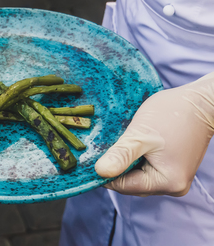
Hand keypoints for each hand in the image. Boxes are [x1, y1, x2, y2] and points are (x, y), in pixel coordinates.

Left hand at [95, 72, 213, 195]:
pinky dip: (135, 157)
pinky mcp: (172, 167)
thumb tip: (99, 172)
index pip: (124, 186)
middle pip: (130, 182)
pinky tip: (131, 142)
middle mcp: (173, 186)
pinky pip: (145, 167)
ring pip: (136, 174)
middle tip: (103, 146)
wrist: (199, 102)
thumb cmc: (172, 115)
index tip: (89, 157)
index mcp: (167, 182)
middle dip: (116, 166)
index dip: (105, 172)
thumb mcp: (141, 135)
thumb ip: (121, 155)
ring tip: (120, 141)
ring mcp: (174, 177)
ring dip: (125, 160)